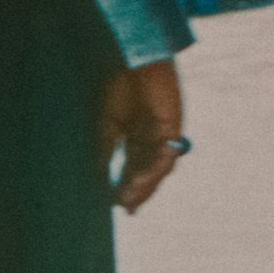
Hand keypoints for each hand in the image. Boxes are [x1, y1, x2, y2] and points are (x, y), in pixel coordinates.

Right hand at [96, 59, 182, 212]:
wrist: (135, 64)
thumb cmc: (120, 88)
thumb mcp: (108, 124)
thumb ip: (106, 148)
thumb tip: (100, 175)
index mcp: (137, 137)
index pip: (133, 167)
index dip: (126, 185)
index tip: (117, 204)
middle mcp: (153, 140)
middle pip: (148, 171)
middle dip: (138, 191)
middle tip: (127, 208)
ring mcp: (165, 135)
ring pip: (158, 167)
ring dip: (145, 184)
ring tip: (131, 199)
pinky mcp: (174, 129)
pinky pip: (167, 154)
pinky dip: (154, 168)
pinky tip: (141, 179)